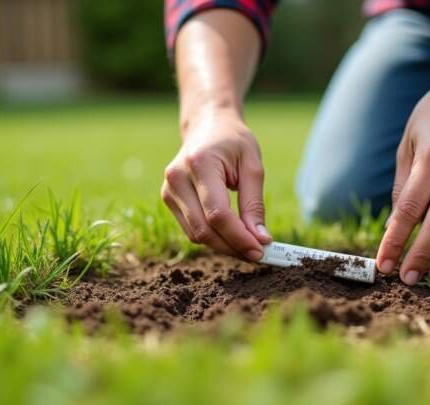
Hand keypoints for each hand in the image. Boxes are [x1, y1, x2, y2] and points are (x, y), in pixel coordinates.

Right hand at [162, 110, 272, 260]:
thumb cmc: (233, 142)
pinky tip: (231, 235)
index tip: (261, 250)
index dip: (239, 237)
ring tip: (248, 245)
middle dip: (232, 247)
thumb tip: (260, 240)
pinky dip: (213, 237)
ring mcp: (168, 190)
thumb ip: (254, 204)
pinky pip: (191, 229)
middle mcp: (177, 178)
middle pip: (203, 230)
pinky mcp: (168, 199)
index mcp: (199, 163)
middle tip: (258, 254)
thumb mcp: (252, 166)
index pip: (217, 214)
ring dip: (223, 246)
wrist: (207, 125)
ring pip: (196, 235)